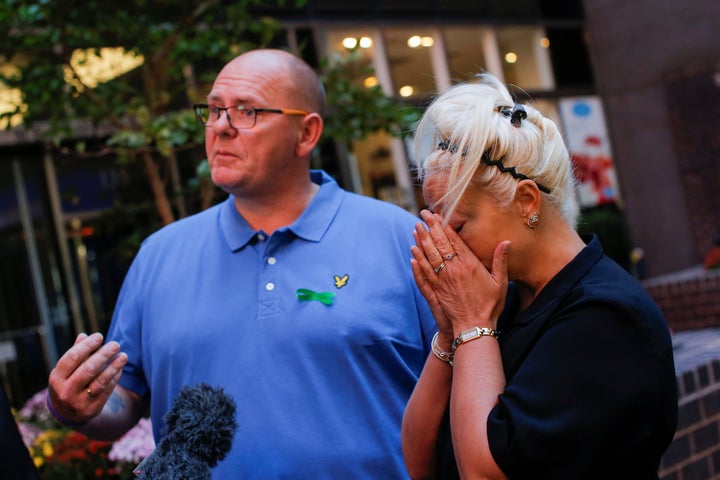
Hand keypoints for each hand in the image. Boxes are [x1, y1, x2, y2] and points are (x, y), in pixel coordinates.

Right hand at [47, 332, 127, 424]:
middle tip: (116, 344)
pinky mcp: (92, 409)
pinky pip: (106, 390)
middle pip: (88, 369)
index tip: (99, 336)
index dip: (87, 346)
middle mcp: (66, 391)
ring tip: (124, 356)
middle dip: (104, 355)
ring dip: (114, 367)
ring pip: (100, 381)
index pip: (72, 358)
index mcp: (56, 378)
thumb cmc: (68, 382)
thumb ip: (75, 354)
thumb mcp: (66, 370)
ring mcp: (78, 402)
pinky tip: (120, 369)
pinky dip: (114, 378)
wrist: (67, 413)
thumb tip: (84, 336)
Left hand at [411, 210, 509, 334]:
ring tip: (416, 227)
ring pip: (429, 255)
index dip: (445, 226)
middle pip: (440, 244)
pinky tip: (413, 250)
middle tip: (423, 214)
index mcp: (470, 264)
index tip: (438, 215)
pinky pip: (424, 271)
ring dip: (422, 240)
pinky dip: (418, 259)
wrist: (474, 327)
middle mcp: (454, 269)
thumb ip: (501, 261)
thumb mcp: (500, 282)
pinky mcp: (436, 289)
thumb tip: (506, 242)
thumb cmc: (490, 305)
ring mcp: (443, 279)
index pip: (454, 240)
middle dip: (431, 227)